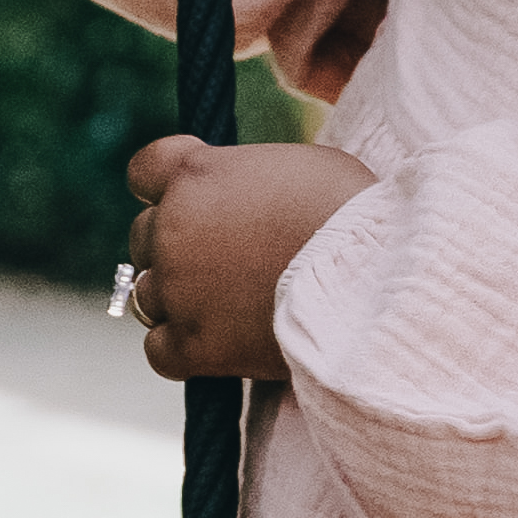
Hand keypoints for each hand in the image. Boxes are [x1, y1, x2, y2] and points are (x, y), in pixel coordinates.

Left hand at [119, 133, 376, 384]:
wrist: (373, 276)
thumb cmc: (354, 212)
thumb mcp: (298, 167)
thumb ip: (248, 180)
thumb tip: (246, 200)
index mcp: (194, 173)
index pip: (144, 171)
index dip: (166, 188)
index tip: (196, 201)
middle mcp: (172, 226)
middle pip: (144, 236)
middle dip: (178, 247)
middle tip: (227, 261)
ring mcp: (177, 288)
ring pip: (146, 295)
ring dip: (178, 299)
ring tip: (228, 306)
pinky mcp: (193, 345)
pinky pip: (158, 350)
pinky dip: (182, 349)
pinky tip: (218, 345)